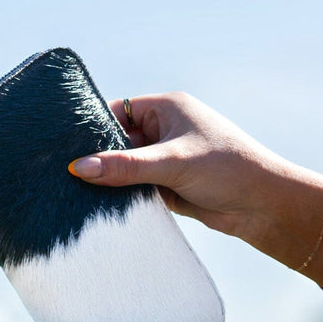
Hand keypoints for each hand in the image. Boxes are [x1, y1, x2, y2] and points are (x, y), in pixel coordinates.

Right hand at [68, 92, 322, 290]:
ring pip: (125, 170)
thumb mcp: (172, 163)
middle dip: (96, 160)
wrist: (262, 206)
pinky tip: (100, 212)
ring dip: (109, 184)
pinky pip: (136, 192)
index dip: (91, 128)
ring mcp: (165, 161)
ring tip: (73, 197)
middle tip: (60, 176)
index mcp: (167, 109)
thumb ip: (126, 166)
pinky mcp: (168, 189)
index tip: (62, 146)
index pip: (117, 112)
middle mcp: (164, 132)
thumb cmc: (227, 169)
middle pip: (117, 143)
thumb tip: (78, 168)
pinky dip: (122, 201)